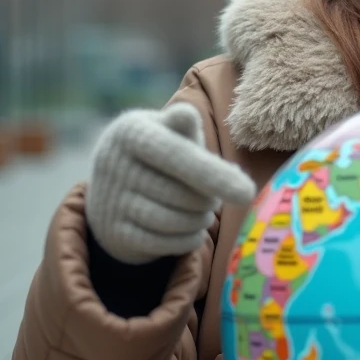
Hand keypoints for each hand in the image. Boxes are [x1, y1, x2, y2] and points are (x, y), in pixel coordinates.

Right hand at [86, 103, 256, 264]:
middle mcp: (114, 164)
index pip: (180, 156)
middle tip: (213, 197)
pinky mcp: (113, 231)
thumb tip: (187, 115)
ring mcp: (110, 200)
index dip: (215, 174)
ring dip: (201, 220)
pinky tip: (192, 229)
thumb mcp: (169, 130)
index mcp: (132, 131)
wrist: (113, 185)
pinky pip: (163, 243)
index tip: (248, 193)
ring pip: (174, 221)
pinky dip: (188, 239)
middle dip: (210, 200)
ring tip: (204, 212)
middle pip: (184, 195)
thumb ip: (184, 125)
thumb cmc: (159, 152)